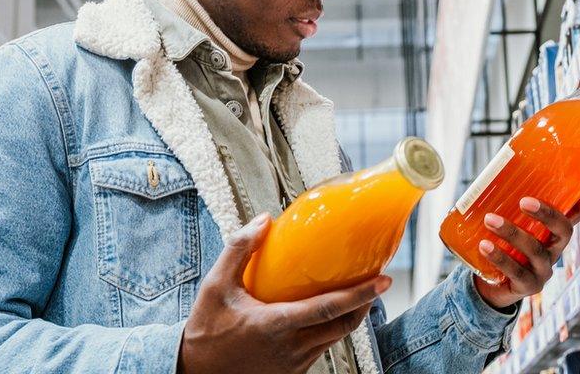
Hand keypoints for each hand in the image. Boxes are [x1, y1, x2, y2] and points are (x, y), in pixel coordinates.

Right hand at [179, 213, 391, 373]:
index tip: (383, 280)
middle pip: (344, 326)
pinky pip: (322, 349)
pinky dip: (332, 330)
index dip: (361, 295)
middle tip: (377, 282)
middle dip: (366, 304)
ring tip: (358, 293)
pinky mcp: (293, 372)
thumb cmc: (206, 327)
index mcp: (276, 324)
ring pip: (336, 338)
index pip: (329, 309)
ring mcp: (294, 363)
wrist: (196, 372)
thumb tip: (264, 220)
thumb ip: (239, 249)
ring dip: (351, 317)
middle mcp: (291, 347)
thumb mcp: (215, 284)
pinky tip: (330, 313)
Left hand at [473, 170, 579, 308]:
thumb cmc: (502, 246)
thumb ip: (508, 205)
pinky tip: (484, 245)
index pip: (578, 213)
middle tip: (524, 200)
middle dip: (547, 214)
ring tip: (489, 219)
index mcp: (554, 232)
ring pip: (535, 251)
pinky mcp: (528, 286)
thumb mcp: (509, 224)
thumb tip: (493, 172)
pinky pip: (516, 271)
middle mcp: (555, 250)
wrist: (490, 285)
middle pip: (564, 230)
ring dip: (512, 233)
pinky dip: (499, 257)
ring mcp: (544, 270)